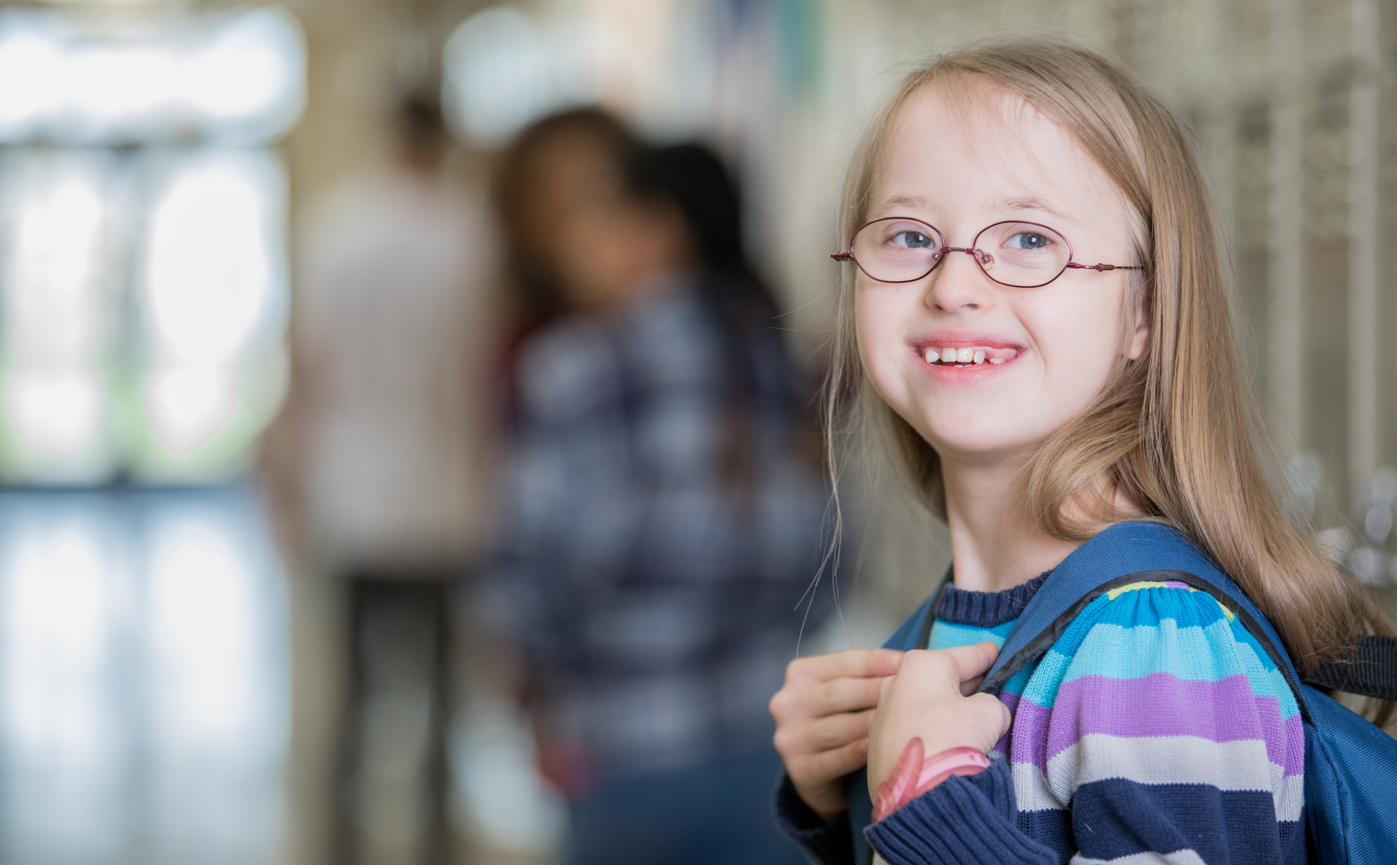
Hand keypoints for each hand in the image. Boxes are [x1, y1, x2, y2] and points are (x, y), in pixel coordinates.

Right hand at [770, 648, 903, 820]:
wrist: (816, 771)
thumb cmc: (839, 720)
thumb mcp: (843, 692)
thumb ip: (864, 676)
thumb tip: (907, 663)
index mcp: (799, 673)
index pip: (842, 663)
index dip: (875, 662)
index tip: (906, 662)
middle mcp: (787, 703)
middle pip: (839, 694)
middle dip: (877, 692)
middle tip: (911, 693)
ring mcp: (790, 738)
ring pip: (836, 728)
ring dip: (871, 724)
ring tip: (902, 721)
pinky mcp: (798, 769)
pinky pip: (832, 760)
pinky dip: (856, 754)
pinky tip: (877, 748)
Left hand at [866, 643, 1010, 798]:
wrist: (917, 794)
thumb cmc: (951, 741)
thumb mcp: (989, 714)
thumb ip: (991, 704)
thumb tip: (985, 712)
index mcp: (920, 666)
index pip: (964, 656)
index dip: (985, 655)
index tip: (995, 650)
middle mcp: (894, 684)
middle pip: (940, 679)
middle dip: (964, 683)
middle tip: (988, 685)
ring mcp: (882, 714)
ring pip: (923, 704)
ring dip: (944, 709)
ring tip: (968, 719)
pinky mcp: (877, 744)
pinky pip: (912, 728)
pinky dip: (929, 730)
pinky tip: (944, 742)